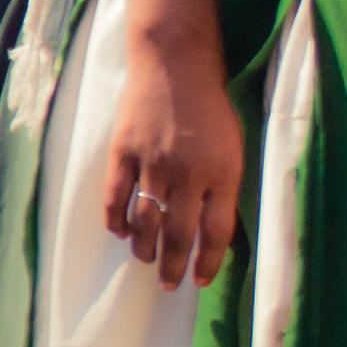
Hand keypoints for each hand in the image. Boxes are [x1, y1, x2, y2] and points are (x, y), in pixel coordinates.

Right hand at [102, 33, 242, 289]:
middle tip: (168, 283)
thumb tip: (208, 229)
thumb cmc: (208, 106)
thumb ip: (221, 186)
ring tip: (144, 257)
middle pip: (179, 234)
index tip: (200, 280)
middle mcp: (189, 173)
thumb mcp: (231, 147)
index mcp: (222, 172)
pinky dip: (115, 220)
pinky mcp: (123, 151)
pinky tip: (119, 231)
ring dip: (144, 247)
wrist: (174, 63)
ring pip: (145, 221)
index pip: (217, 232)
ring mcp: (153, 162)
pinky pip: (116, 196)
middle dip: (173, 266)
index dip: (208, 262)